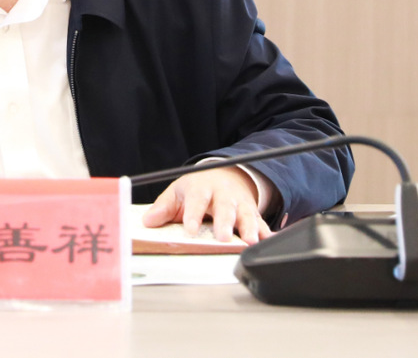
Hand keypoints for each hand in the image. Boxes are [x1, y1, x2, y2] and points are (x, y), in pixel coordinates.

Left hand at [141, 166, 272, 244]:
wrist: (226, 175)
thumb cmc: (198, 188)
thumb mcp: (178, 192)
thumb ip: (164, 207)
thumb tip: (147, 221)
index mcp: (202, 188)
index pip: (196, 200)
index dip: (193, 215)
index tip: (189, 229)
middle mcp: (223, 195)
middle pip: (224, 207)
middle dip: (224, 222)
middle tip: (222, 238)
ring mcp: (240, 204)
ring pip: (246, 215)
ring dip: (250, 228)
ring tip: (251, 241)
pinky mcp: (253, 214)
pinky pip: (262, 223)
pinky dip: (267, 232)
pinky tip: (270, 241)